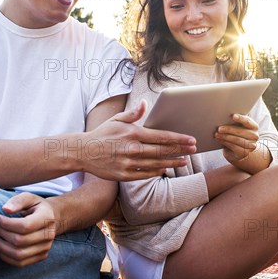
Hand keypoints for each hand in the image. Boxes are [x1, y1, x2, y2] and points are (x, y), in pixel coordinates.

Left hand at [0, 192, 55, 266]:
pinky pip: (20, 263)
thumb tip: (5, 209)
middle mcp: (49, 234)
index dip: (6, 223)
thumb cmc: (36, 206)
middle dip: (1, 234)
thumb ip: (17, 201)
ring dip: (0, 247)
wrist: (51, 218)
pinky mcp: (41, 256)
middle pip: (20, 241)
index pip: (24, 226)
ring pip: (18, 254)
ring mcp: (46, 247)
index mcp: (47, 218)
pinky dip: (5, 257)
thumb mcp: (29, 197)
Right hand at [82, 100, 196, 180]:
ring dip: (172, 162)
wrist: (83, 152)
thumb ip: (133, 114)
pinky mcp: (124, 175)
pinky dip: (157, 172)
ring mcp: (128, 163)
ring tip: (184, 161)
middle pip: (162, 151)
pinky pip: (145, 174)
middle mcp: (132, 149)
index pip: (162, 136)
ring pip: (156, 164)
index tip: (191, 140)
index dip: (179, 139)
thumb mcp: (117, 120)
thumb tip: (145, 103)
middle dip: (180, 150)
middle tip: (194, 149)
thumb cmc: (102, 134)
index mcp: (133, 133)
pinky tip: (166, 169)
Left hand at [215, 114, 258, 167]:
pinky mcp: (244, 153)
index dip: (240, 118)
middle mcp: (254, 136)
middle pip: (240, 131)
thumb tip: (222, 118)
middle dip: (228, 129)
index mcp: (253, 126)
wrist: (238, 150)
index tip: (233, 116)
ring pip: (236, 139)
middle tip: (219, 128)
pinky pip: (234, 146)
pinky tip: (219, 139)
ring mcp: (251, 145)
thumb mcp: (237, 127)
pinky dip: (225, 142)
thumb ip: (233, 122)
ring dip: (225, 136)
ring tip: (217, 134)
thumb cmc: (236, 135)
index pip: (247, 121)